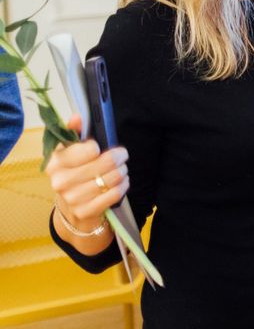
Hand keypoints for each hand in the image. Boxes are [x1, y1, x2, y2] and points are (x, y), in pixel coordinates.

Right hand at [45, 114, 128, 233]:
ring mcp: (71, 198)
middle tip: (121, 155)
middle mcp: (60, 180)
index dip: (99, 147)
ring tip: (120, 169)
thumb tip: (78, 117)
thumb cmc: (75, 172)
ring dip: (122, 171)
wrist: (71, 208)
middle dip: (119, 157)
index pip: (89, 149)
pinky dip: (123, 186)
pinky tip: (120, 183)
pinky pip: (115, 194)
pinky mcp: (84, 211)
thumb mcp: (71, 151)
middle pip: (105, 163)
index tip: (101, 147)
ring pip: (113, 178)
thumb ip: (75, 132)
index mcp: (55, 161)